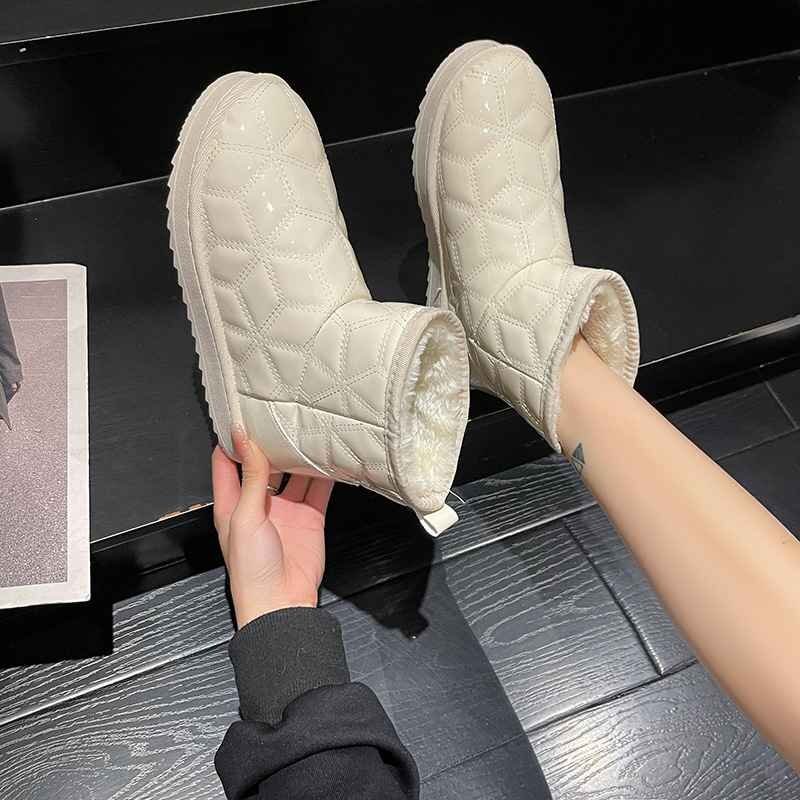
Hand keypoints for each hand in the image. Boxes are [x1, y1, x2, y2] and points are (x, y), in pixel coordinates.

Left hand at [212, 426, 333, 628]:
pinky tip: (330, 458)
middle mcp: (258, 504)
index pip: (227, 462)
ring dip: (301, 456)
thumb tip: (245, 440)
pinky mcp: (309, 518)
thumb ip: (250, 477)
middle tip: (282, 415)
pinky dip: (325, 475)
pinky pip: (318, 490)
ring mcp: (286, 510)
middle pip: (264, 464)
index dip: (234, 439)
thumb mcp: (244, 517)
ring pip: (294, 474)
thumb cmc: (250, 570)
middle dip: (273, 442)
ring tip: (309, 431)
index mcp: (231, 503)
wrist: (281, 602)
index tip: (243, 414)